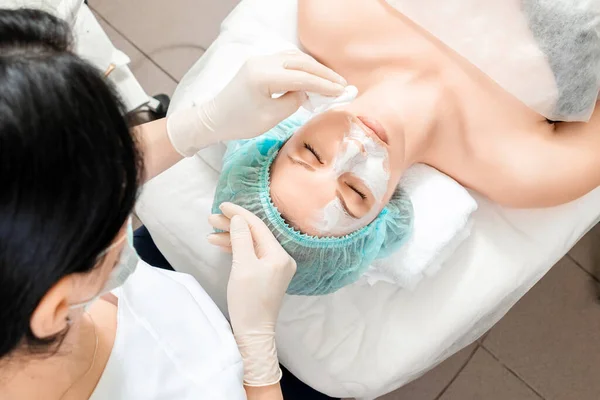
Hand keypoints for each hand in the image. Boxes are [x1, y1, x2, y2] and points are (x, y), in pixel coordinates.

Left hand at [167, 51, 346, 155]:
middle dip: (324, 74)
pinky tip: (313, 77)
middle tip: (343, 85)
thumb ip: (292, 102)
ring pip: (295, 58)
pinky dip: (303, 68)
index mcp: (262, 77)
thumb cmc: (240, 122)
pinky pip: (287, 60)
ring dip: (315, 69)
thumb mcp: (270, 117)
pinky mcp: (260, 63)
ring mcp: (260, 60)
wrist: (214, 118)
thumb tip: (307, 93)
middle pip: (301, 63)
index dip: (324, 85)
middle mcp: (262, 62)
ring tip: (332, 82)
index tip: (341, 91)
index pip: (301, 78)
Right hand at [207, 202, 296, 385]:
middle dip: (233, 225)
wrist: (253, 332)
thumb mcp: (242, 266)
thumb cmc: (248, 301)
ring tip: (210, 233)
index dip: (239, 214)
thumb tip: (239, 219)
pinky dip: (237, 249)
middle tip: (211, 218)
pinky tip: (221, 244)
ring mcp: (275, 267)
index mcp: (279, 255)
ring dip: (232, 237)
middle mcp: (281, 258)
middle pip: (255, 234)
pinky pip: (252, 255)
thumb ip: (241, 239)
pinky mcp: (267, 275)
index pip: (258, 227)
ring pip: (251, 244)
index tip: (222, 206)